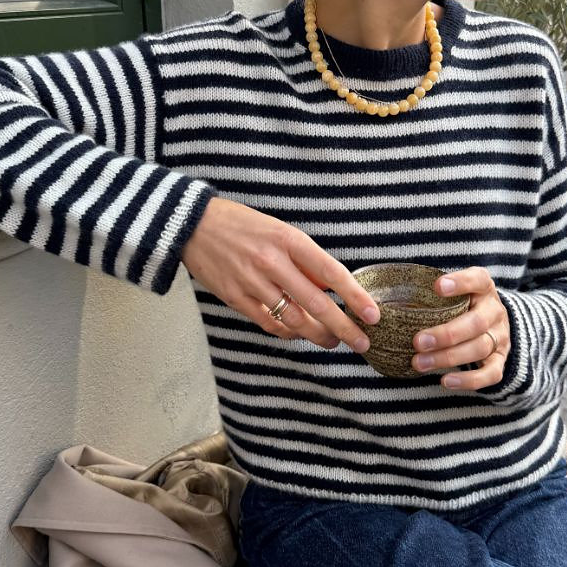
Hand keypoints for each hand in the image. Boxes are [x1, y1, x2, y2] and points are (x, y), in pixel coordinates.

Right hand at [181, 196, 379, 350]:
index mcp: (288, 239)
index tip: (373, 315)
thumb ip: (305, 260)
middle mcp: (272, 261)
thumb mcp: (279, 230)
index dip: (355, 297)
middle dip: (344, 328)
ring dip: (318, 335)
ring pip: (294, 320)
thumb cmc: (242, 225)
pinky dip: (288, 333)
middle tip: (361, 342)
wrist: (193, 224)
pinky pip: (268, 323)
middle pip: (317, 304)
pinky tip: (299, 334)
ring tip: (333, 342)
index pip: (331, 272)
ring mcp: (252, 282)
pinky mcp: (234, 297)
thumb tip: (331, 288)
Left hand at [410, 267, 509, 389]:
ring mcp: (500, 336)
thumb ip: (431, 292)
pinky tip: (445, 380)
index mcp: (483, 287)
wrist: (493, 322)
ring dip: (448, 357)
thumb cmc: (461, 304)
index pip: (477, 279)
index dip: (460, 282)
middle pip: (476, 322)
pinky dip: (468, 380)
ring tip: (419, 363)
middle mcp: (494, 311)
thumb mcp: (454, 290)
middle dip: (446, 334)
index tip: (437, 287)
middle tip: (417, 342)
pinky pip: (490, 374)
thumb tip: (382, 301)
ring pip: (479, 348)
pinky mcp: (500, 360)